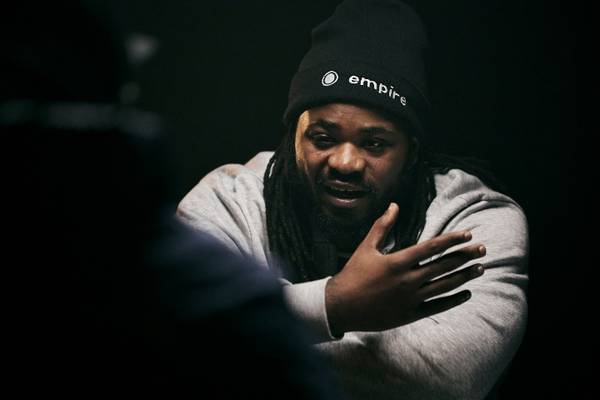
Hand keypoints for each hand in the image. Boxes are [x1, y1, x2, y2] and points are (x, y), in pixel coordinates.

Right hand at [325, 202, 485, 334]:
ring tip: (480, 268)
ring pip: (445, 286)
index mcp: (397, 261)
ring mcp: (410, 299)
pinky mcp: (410, 314)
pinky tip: (466, 293)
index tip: (468, 234)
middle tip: (483, 249)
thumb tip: (394, 205)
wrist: (340, 306)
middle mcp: (407, 280)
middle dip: (466, 256)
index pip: (432, 247)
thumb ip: (382, 226)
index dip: (452, 240)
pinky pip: (437, 306)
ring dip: (465, 276)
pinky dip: (454, 299)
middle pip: (444, 266)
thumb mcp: (365, 247)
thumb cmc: (352, 274)